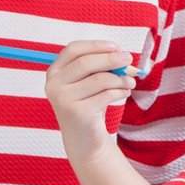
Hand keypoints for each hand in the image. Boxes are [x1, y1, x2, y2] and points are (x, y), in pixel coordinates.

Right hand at [42, 40, 136, 161]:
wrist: (84, 138)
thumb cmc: (89, 103)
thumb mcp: (91, 81)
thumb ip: (102, 66)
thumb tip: (123, 56)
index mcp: (55, 72)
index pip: (73, 49)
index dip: (96, 45)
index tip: (117, 46)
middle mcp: (54, 85)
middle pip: (86, 62)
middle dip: (111, 59)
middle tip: (130, 59)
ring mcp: (63, 99)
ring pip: (99, 79)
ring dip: (120, 78)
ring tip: (131, 82)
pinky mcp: (77, 113)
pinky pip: (105, 95)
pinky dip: (120, 91)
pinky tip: (125, 93)